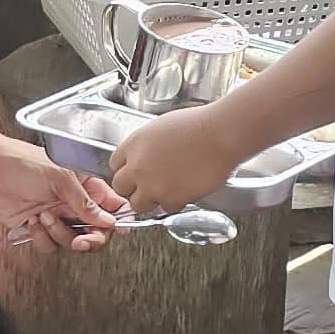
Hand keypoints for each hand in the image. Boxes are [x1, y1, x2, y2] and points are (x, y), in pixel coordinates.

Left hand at [0, 130, 120, 252]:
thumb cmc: (21, 162)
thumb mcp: (60, 178)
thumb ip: (85, 202)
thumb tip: (107, 220)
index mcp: (83, 185)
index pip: (111, 205)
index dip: (119, 219)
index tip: (120, 229)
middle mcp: (71, 203)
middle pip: (95, 230)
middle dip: (90, 239)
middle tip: (81, 240)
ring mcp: (55, 217)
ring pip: (71, 241)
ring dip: (58, 233)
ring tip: (44, 216)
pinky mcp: (36, 229)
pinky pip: (48, 245)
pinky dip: (40, 237)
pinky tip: (31, 221)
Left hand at [108, 102, 248, 215]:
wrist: (220, 134)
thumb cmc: (199, 125)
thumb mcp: (161, 127)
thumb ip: (148, 145)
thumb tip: (147, 156)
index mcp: (134, 144)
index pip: (114, 165)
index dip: (126, 170)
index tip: (133, 173)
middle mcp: (138, 166)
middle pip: (120, 188)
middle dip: (133, 188)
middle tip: (146, 186)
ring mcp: (153, 185)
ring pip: (138, 204)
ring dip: (151, 199)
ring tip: (167, 190)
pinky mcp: (171, 198)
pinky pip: (165, 208)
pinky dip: (174, 203)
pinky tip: (184, 190)